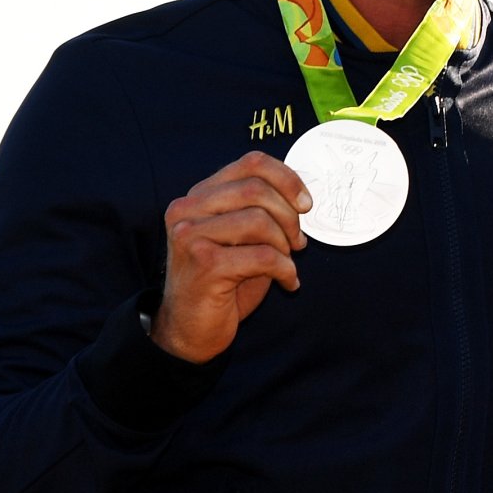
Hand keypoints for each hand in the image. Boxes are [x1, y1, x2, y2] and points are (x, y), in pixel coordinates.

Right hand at [149, 151, 311, 363]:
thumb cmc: (223, 282)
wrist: (191, 329)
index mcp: (199, 196)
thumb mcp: (242, 238)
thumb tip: (301, 197)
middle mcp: (187, 209)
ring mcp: (191, 235)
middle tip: (298, 242)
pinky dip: (285, 270)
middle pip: (256, 189)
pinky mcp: (204, 264)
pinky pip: (263, 256)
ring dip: (285, 246)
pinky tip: (288, 283)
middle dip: (289, 216)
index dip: (287, 178)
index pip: (251, 163)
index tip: (305, 204)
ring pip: (260, 221)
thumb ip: (260, 211)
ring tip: (287, 263)